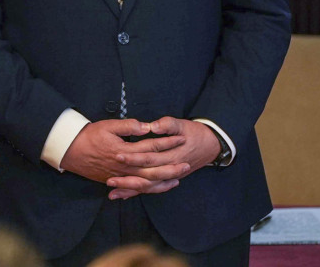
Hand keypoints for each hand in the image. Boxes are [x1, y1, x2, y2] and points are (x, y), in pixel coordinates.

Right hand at [61, 119, 186, 194]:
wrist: (70, 151)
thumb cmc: (88, 136)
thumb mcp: (107, 126)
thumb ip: (128, 126)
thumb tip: (146, 126)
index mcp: (126, 151)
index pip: (152, 147)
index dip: (167, 142)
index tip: (181, 138)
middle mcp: (126, 167)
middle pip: (154, 169)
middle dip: (172, 166)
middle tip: (187, 163)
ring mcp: (122, 176)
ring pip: (148, 182)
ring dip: (164, 180)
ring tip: (178, 177)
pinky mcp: (117, 180)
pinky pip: (137, 188)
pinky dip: (151, 189)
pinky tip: (160, 186)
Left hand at [106, 116, 220, 198]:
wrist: (210, 145)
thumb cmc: (194, 133)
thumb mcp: (182, 124)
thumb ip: (168, 125)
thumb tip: (154, 126)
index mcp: (172, 155)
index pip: (149, 157)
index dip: (133, 157)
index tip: (117, 156)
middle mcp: (170, 169)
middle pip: (146, 177)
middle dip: (127, 179)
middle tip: (109, 179)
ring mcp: (169, 177)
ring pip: (148, 187)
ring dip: (130, 190)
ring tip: (112, 193)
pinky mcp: (167, 179)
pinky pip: (152, 188)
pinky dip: (138, 193)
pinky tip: (123, 196)